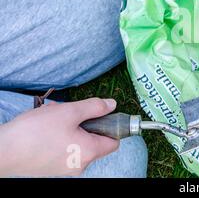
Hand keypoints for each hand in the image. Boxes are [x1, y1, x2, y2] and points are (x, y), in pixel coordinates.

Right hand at [0, 97, 118, 176]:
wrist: (2, 153)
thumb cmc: (36, 132)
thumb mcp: (70, 111)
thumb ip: (94, 107)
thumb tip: (112, 104)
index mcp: (89, 152)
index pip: (114, 141)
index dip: (111, 125)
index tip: (100, 113)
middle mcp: (80, 165)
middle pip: (94, 140)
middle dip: (84, 121)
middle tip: (69, 111)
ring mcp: (64, 168)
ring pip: (76, 141)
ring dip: (69, 125)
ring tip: (52, 115)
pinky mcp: (50, 168)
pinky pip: (63, 148)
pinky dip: (59, 135)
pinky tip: (44, 125)